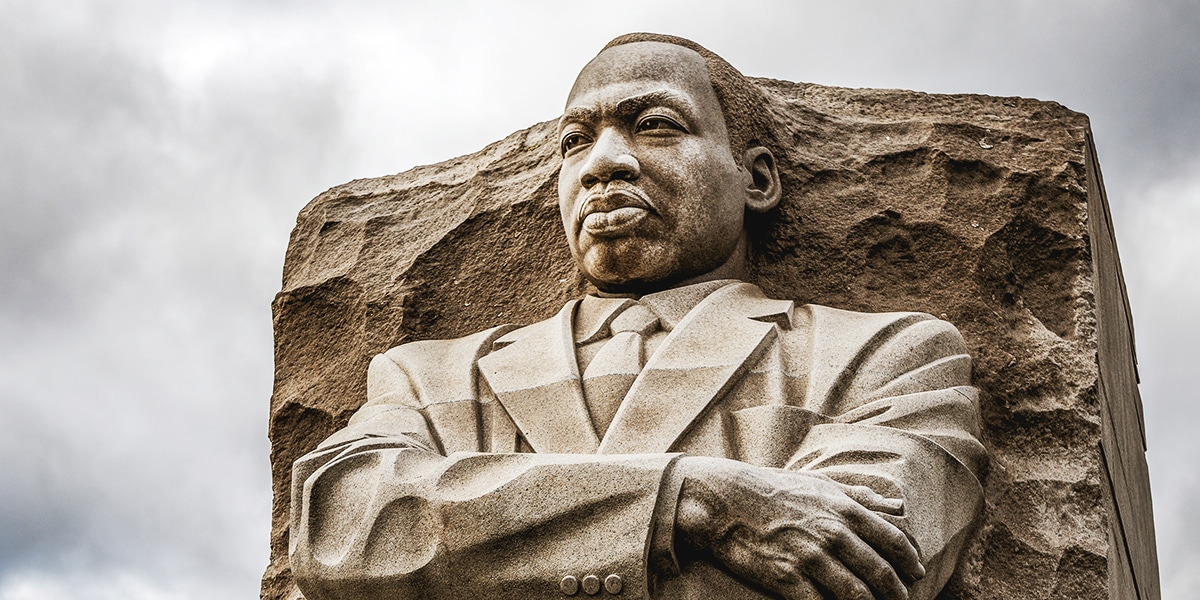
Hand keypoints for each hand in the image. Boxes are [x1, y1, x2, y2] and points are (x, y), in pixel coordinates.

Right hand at [674, 457, 923, 599]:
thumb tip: (898, 508)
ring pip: (856, 595)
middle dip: (897, 594)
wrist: (725, 501)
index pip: (893, 541)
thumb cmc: (773, 490)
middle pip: (880, 573)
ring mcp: (809, 557)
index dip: (910, 562)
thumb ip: (861, 497)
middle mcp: (832, 534)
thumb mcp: (820, 484)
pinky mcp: (786, 579)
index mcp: (844, 510)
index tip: (917, 574)